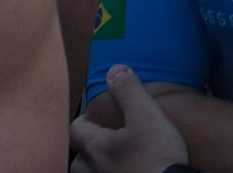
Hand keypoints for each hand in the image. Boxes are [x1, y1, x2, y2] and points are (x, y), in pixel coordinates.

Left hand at [69, 65, 187, 172]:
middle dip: (88, 147)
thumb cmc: (157, 156)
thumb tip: (113, 70)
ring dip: (96, 166)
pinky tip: (125, 171)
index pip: (75, 129)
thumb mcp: (147, 116)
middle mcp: (92, 170)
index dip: (84, 120)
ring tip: (112, 160)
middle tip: (105, 140)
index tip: (95, 116)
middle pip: (78, 157)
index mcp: (95, 147)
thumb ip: (129, 91)